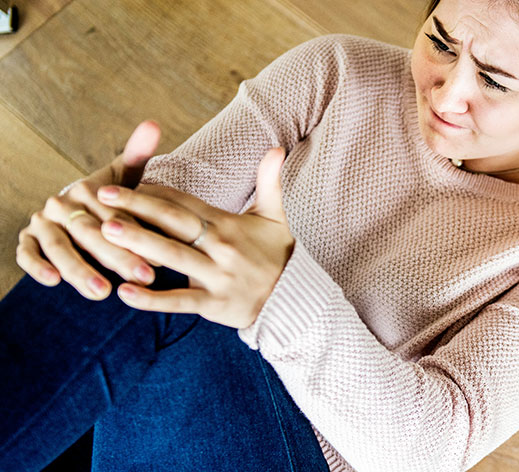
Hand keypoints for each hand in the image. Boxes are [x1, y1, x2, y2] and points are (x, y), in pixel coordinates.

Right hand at [16, 121, 161, 299]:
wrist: (80, 203)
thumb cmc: (113, 196)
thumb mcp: (126, 176)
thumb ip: (138, 154)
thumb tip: (153, 124)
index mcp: (87, 189)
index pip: (114, 215)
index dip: (136, 237)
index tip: (159, 262)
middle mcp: (62, 203)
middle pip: (90, 232)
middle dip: (118, 258)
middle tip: (142, 278)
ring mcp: (43, 221)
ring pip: (59, 246)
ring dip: (78, 269)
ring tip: (102, 292)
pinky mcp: (28, 238)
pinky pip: (26, 252)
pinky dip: (35, 266)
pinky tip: (52, 282)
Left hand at [95, 148, 294, 328]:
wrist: (294, 299)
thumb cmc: (278, 255)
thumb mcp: (276, 216)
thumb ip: (270, 181)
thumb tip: (278, 147)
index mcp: (229, 224)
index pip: (187, 203)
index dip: (156, 191)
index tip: (126, 179)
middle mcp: (221, 248)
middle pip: (174, 223)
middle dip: (137, 207)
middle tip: (102, 194)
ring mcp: (217, 277)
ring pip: (172, 257)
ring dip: (138, 243)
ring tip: (105, 232)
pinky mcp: (214, 304)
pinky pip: (179, 301)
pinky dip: (151, 299)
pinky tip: (124, 293)